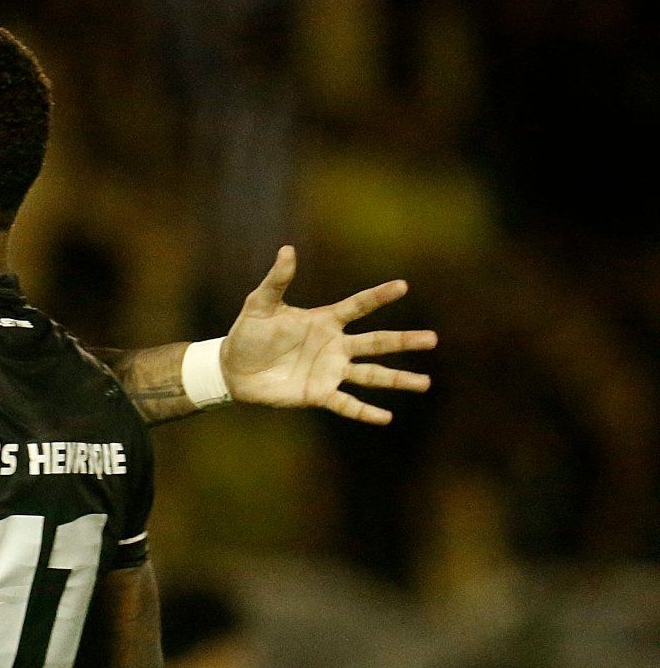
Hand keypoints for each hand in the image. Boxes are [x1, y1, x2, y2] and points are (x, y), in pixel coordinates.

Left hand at [224, 246, 436, 424]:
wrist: (233, 368)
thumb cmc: (248, 333)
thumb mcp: (260, 304)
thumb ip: (277, 280)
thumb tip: (288, 249)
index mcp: (324, 321)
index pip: (357, 306)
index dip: (378, 296)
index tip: (403, 285)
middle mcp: (334, 346)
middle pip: (376, 343)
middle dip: (403, 341)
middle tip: (433, 338)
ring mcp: (330, 371)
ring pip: (371, 375)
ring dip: (398, 379)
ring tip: (425, 382)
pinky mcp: (319, 394)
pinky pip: (347, 404)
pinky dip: (365, 412)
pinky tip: (386, 417)